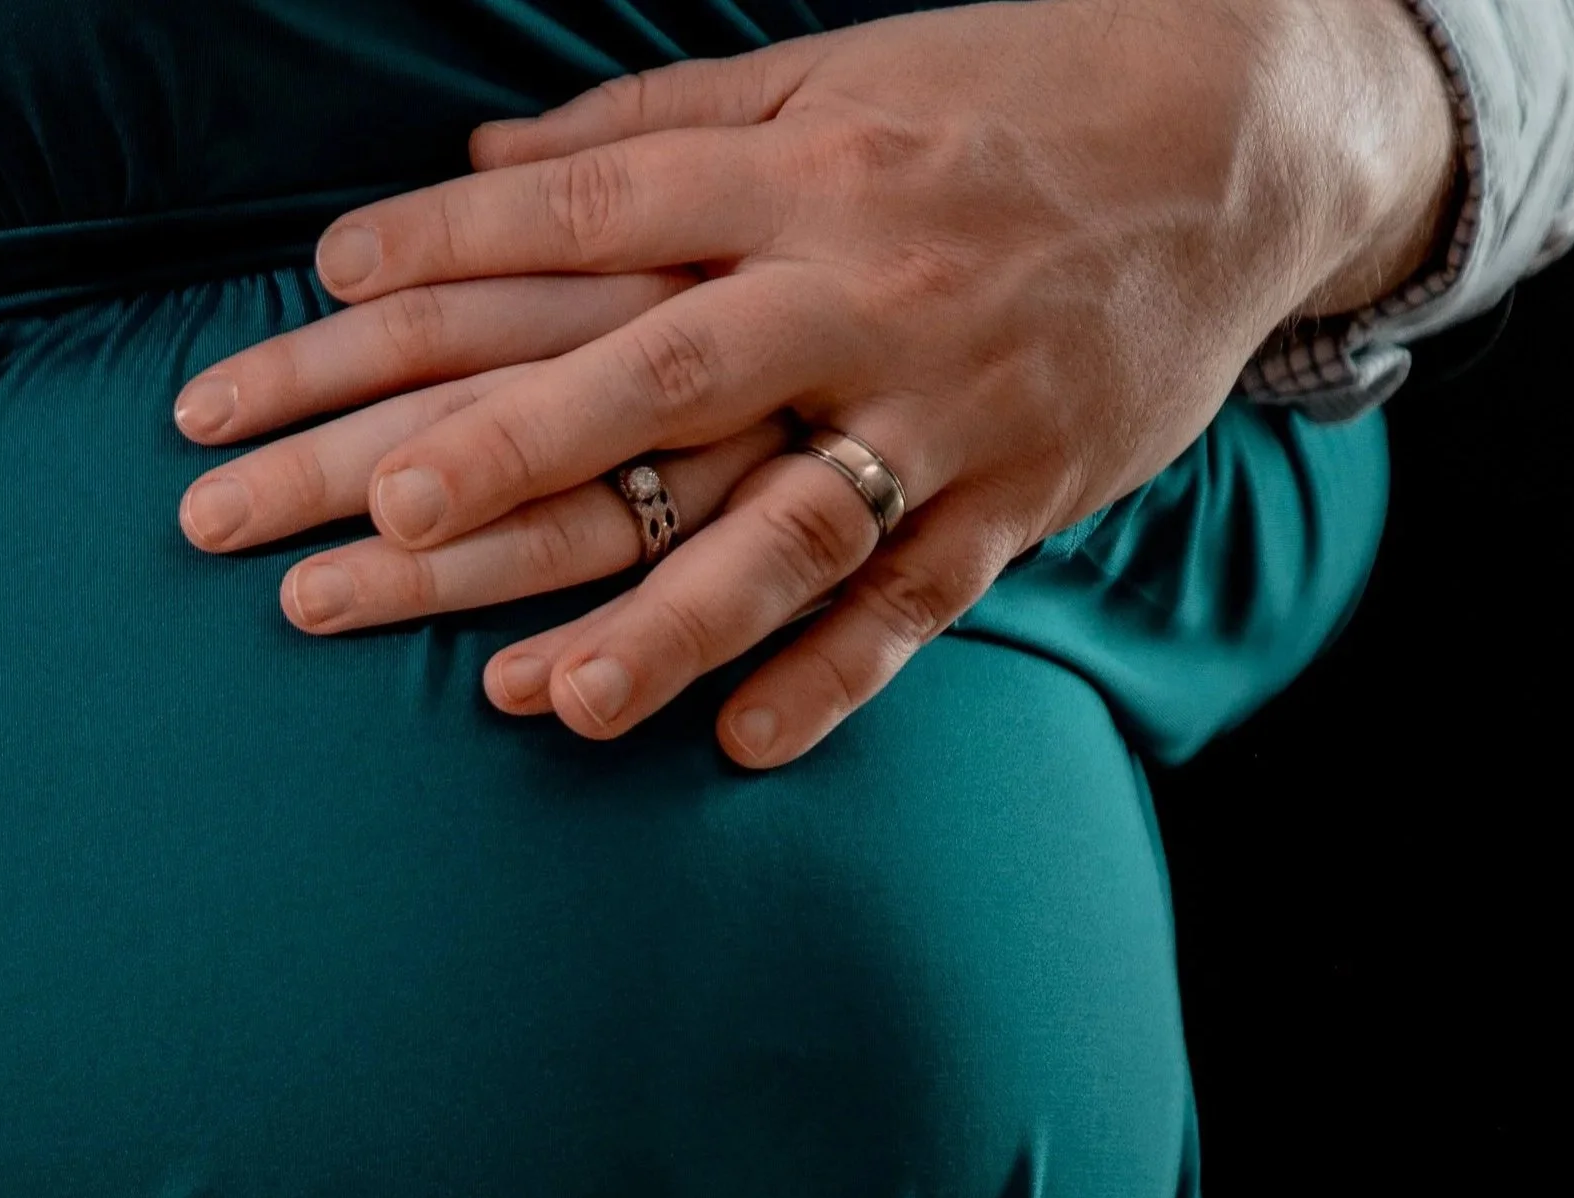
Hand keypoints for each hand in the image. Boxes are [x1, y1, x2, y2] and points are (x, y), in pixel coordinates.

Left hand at [178, 0, 1454, 765]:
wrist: (1254, 128)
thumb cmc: (1015, 92)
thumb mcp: (837, 73)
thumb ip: (656, 128)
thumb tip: (481, 158)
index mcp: (802, 168)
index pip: (596, 212)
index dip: (453, 245)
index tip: (319, 285)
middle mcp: (860, 289)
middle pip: (658, 376)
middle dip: (511, 446)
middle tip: (376, 511)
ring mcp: (944, 407)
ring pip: (789, 527)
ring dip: (665, 621)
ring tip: (543, 704)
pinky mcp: (1019, 495)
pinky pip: (919, 603)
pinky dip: (835, 680)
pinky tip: (736, 748)